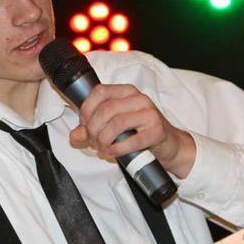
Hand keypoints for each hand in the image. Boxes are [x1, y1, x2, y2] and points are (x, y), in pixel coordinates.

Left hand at [69, 84, 195, 177]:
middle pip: (105, 110)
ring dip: (104, 140)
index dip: (86, 110)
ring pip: (116, 123)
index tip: (84, 125)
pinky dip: (117, 149)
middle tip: (94, 141)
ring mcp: (150, 113)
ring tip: (103, 147)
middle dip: (93, 129)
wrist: (169, 145)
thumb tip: (74, 136)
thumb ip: (91, 129)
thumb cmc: (138, 133)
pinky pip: (131, 140)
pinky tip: (113, 152)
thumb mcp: (113, 128)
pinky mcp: (157, 131)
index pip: (99, 92)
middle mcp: (138, 98)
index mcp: (126, 91)